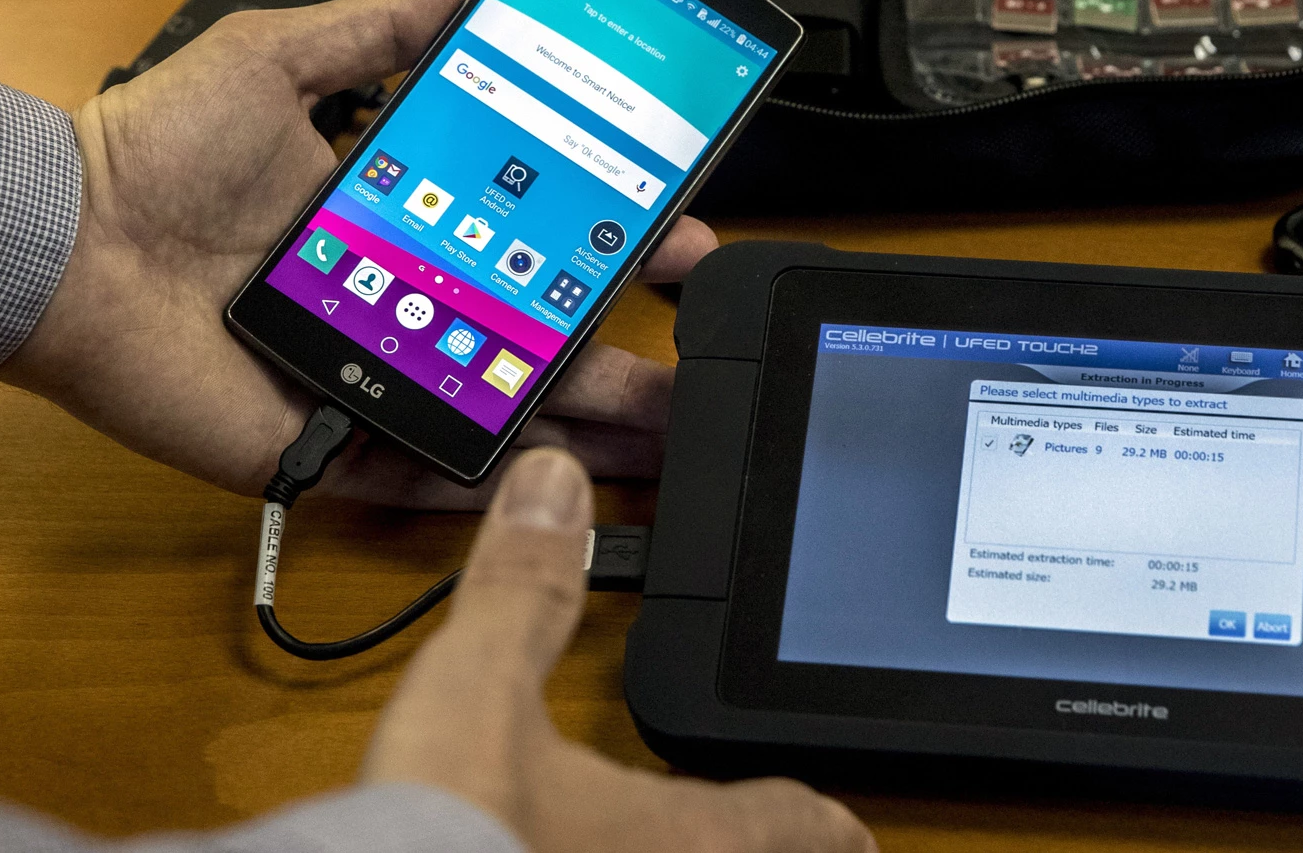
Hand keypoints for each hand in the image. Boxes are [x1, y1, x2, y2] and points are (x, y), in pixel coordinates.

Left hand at [0, 0, 717, 505]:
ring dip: (580, 429)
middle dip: (623, 351)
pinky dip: (481, 491)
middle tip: (695, 355)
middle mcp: (403, 300)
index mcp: (405, 218)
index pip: (533, 237)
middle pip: (534, 338)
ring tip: (660, 435)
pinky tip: (552, 493)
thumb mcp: (280, 61)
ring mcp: (371, 376)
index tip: (678, 232)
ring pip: (497, 412)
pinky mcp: (322, 444)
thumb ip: (382, 24)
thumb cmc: (154, 153)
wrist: (59, 242)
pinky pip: (415, 478)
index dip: (610, 241)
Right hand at [365, 448, 876, 852]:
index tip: (855, 827)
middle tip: (787, 833)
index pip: (788, 822)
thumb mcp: (477, 691)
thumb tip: (553, 487)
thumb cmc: (447, 839)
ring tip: (678, 844)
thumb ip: (523, 591)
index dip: (825, 821)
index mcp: (681, 833)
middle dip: (763, 850)